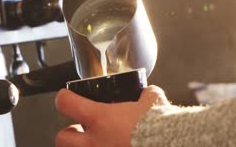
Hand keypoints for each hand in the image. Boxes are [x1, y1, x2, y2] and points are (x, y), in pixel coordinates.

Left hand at [55, 86, 169, 146]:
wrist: (173, 144)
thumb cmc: (161, 126)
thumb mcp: (152, 99)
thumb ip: (144, 95)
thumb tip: (146, 95)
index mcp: (100, 119)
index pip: (66, 104)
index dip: (64, 97)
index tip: (67, 96)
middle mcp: (95, 142)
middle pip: (62, 138)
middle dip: (69, 133)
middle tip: (79, 129)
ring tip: (97, 143)